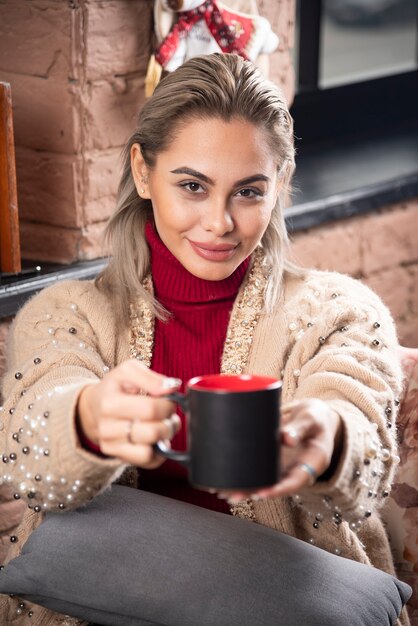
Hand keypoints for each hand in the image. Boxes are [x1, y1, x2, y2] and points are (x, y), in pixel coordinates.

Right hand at [77, 360, 181, 467]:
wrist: (93, 408)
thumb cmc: (115, 387)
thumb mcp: (128, 371)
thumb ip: (151, 377)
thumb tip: (172, 387)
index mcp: (110, 403)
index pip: (151, 409)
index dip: (169, 404)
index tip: (170, 399)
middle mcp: (107, 428)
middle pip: (153, 432)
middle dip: (170, 421)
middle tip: (169, 413)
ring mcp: (112, 445)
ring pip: (150, 451)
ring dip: (165, 437)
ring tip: (165, 424)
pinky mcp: (118, 457)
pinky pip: (147, 461)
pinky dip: (159, 451)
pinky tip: (158, 438)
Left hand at [226, 398, 342, 502]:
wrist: (314, 416)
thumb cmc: (315, 418)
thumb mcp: (312, 419)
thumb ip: (300, 428)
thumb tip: (286, 439)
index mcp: (312, 463)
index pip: (295, 481)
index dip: (279, 490)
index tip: (263, 493)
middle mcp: (296, 469)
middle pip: (275, 486)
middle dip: (254, 492)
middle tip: (234, 495)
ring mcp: (284, 466)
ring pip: (264, 481)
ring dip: (244, 487)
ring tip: (222, 491)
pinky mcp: (272, 459)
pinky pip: (258, 469)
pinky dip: (243, 474)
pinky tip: (225, 478)